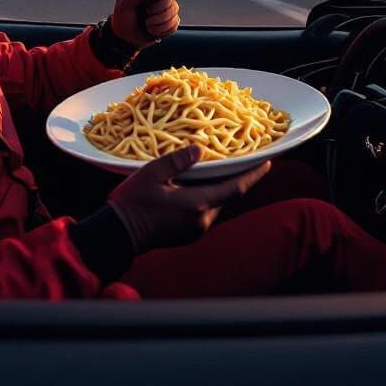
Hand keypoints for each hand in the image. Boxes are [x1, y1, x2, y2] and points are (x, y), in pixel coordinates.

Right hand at [108, 145, 269, 253]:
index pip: (236, 188)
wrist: (118, 234)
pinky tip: (196, 184)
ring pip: (216, 203)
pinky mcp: (188, 235)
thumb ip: (179, 160)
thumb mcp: (153, 173)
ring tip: (215, 167)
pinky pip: (205, 212)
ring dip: (218, 187)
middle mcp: (202, 220)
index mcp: (197, 204)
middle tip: (238, 157)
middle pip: (227, 196)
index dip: (254, 175)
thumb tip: (200, 150)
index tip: (268, 162)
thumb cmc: (133, 202)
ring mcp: (195, 230)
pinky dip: (206, 196)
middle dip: (234, 178)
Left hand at [110, 0, 179, 49]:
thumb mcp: (124, 5)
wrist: (126, 38)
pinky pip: (175, 22)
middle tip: (148, 12)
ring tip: (147, 24)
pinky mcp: (170, 19)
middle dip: (162, 4)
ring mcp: (165, 6)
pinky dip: (163, 28)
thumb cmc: (122, 18)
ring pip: (174, 8)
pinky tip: (152, 30)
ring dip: (160, 19)